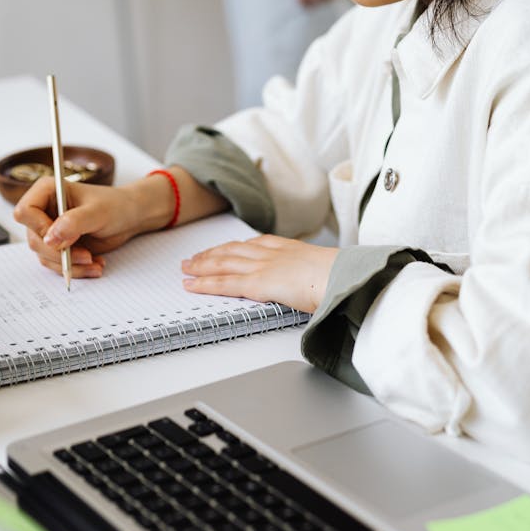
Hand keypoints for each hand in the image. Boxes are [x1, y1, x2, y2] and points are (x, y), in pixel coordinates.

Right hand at [13, 176, 165, 278]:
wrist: (129, 217)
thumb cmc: (115, 206)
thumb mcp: (97, 212)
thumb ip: (73, 222)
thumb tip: (50, 238)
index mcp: (47, 190)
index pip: (25, 211)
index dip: (39, 228)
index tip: (61, 238)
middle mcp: (44, 210)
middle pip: (34, 239)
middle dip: (60, 253)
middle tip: (85, 256)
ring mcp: (50, 230)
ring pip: (44, 256)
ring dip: (69, 264)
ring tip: (94, 261)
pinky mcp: (59, 246)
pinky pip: (56, 264)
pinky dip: (75, 268)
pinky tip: (94, 264)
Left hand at [181, 236, 337, 312]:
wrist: (343, 276)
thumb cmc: (341, 276)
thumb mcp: (325, 269)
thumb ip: (312, 274)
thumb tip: (317, 285)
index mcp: (286, 247)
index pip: (252, 245)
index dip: (232, 248)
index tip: (222, 249)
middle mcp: (270, 253)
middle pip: (232, 251)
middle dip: (211, 255)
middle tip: (194, 258)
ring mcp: (261, 267)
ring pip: (223, 264)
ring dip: (201, 266)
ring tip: (186, 268)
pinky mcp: (257, 284)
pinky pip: (224, 284)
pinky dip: (205, 284)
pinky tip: (191, 285)